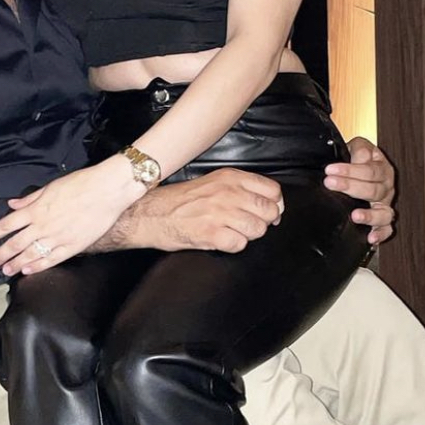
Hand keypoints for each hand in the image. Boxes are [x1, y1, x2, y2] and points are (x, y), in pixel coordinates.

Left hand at [0, 159, 141, 273]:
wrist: (107, 190)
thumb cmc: (80, 184)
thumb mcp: (50, 186)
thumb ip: (30, 198)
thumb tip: (12, 204)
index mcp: (35, 209)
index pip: (7, 224)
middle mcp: (42, 225)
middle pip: (15, 243)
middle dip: (0, 254)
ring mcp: (57, 238)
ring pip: (30, 254)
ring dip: (15, 263)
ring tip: (6, 270)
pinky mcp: (72, 246)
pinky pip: (51, 259)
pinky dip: (37, 266)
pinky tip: (28, 270)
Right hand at [114, 169, 284, 252]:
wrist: (149, 214)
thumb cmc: (181, 201)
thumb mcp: (213, 183)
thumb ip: (240, 188)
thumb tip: (272, 203)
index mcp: (230, 177)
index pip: (273, 190)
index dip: (274, 205)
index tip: (267, 212)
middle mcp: (227, 192)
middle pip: (269, 211)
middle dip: (264, 222)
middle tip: (249, 226)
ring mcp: (219, 213)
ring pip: (258, 230)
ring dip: (248, 235)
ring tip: (232, 233)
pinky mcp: (210, 234)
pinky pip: (239, 245)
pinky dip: (234, 246)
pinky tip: (221, 240)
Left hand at [325, 137, 395, 245]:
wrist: (354, 172)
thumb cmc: (355, 160)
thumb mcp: (358, 148)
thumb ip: (360, 150)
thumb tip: (360, 157)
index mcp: (382, 170)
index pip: (370, 171)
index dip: (350, 170)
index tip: (330, 170)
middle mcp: (386, 189)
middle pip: (374, 191)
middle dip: (351, 187)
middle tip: (331, 183)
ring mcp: (385, 206)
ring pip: (383, 213)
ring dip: (369, 215)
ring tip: (355, 215)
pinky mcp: (382, 221)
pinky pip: (386, 229)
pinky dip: (381, 234)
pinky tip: (371, 237)